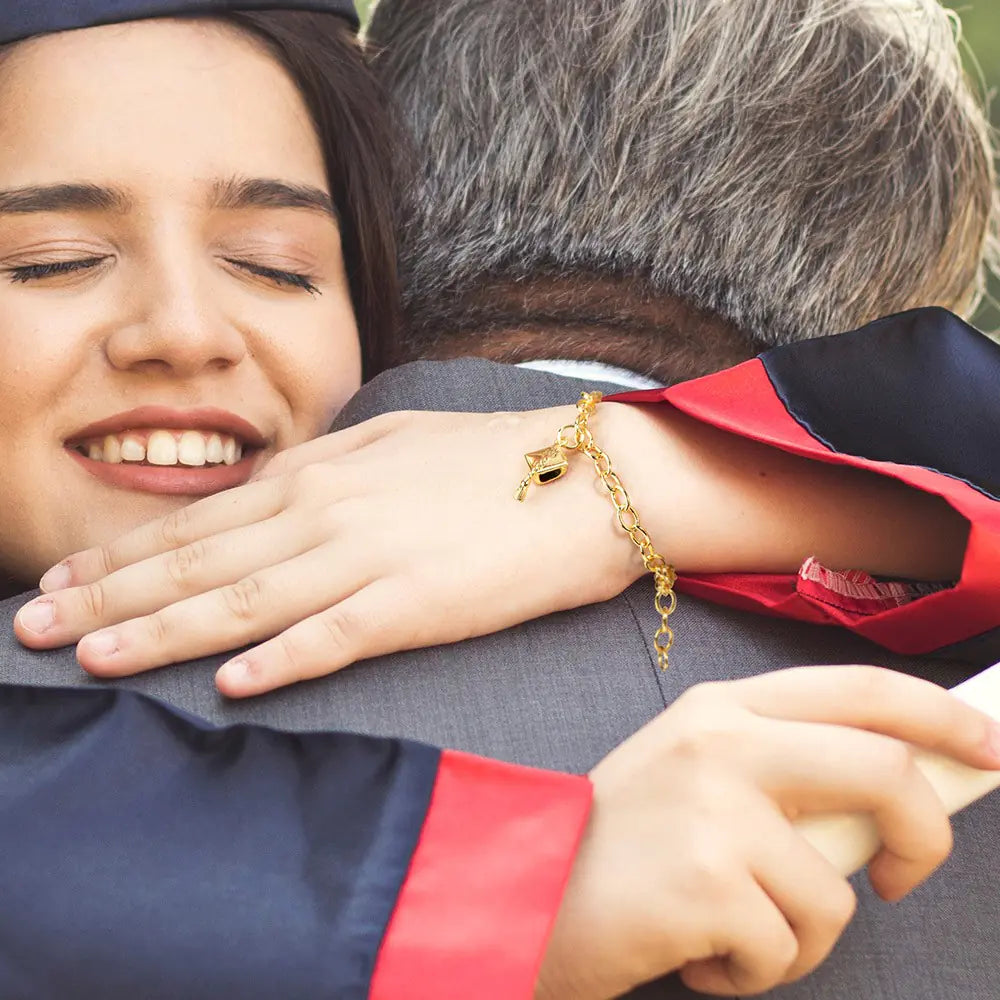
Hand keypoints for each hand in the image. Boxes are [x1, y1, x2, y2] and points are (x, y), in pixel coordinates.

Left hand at [14, 397, 966, 695]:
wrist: (596, 476)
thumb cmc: (495, 461)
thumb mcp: (393, 442)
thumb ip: (324, 468)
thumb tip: (268, 493)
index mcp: (322, 472)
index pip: (199, 520)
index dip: (122, 555)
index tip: (63, 585)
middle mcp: (329, 510)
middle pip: (200, 560)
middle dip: (109, 596)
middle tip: (34, 629)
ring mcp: (372, 555)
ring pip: (246, 597)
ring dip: (162, 629)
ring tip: (93, 657)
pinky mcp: (423, 600)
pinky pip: (338, 635)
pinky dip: (283, 659)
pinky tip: (235, 686)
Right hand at [536, 666, 999, 998]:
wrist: (525, 890)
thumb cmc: (621, 841)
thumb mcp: (696, 772)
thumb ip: (784, 769)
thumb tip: (900, 791)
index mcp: (722, 707)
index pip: (858, 688)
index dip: (940, 715)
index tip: (987, 748)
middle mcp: (721, 742)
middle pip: (885, 769)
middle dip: (924, 836)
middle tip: (903, 879)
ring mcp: (713, 808)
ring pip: (837, 892)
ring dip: (802, 937)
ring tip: (734, 931)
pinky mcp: (706, 882)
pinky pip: (786, 949)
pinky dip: (754, 972)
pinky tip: (698, 953)